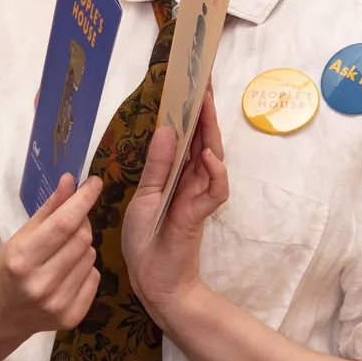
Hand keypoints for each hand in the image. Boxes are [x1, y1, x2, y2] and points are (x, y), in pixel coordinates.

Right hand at [0, 173, 103, 337]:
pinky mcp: (72, 317)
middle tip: (73, 219)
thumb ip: (48, 209)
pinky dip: (86, 268)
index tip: (95, 182)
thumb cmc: (7, 269)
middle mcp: (41, 285)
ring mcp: (58, 304)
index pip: (63, 224)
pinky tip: (67, 273)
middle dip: (82, 222)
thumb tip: (70, 181)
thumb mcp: (20, 237)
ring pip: (91, 256)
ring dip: (83, 246)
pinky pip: (95, 277)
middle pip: (82, 239)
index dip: (83, 200)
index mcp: (22, 260)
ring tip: (62, 252)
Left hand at [123, 93, 228, 326]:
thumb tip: (168, 128)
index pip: (188, 135)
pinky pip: (216, 190)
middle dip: (205, 110)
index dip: (191, 109)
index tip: (192, 81)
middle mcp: (191, 180)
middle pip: (204, 139)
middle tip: (204, 80)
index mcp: (175, 173)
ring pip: (214, 157)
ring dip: (210, 132)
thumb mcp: (146, 196)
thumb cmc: (145, 239)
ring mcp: (199, 196)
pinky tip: (208, 156)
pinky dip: (215, 173)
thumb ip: (158, 165)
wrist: (152, 280)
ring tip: (205, 106)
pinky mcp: (200, 214)